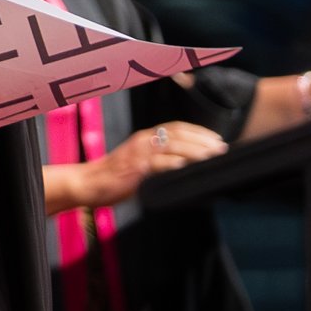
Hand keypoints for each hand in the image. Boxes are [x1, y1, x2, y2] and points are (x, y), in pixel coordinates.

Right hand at [72, 121, 225, 209]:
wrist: (89, 183)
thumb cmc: (114, 176)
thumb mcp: (138, 161)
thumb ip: (157, 158)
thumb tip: (185, 164)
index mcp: (144, 137)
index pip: (176, 127)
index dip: (198, 131)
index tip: (217, 138)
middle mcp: (142, 141)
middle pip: (177, 134)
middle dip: (202, 139)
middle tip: (222, 147)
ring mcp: (138, 154)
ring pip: (171, 146)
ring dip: (194, 150)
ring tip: (212, 155)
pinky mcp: (134, 169)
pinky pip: (156, 163)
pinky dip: (172, 163)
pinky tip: (185, 165)